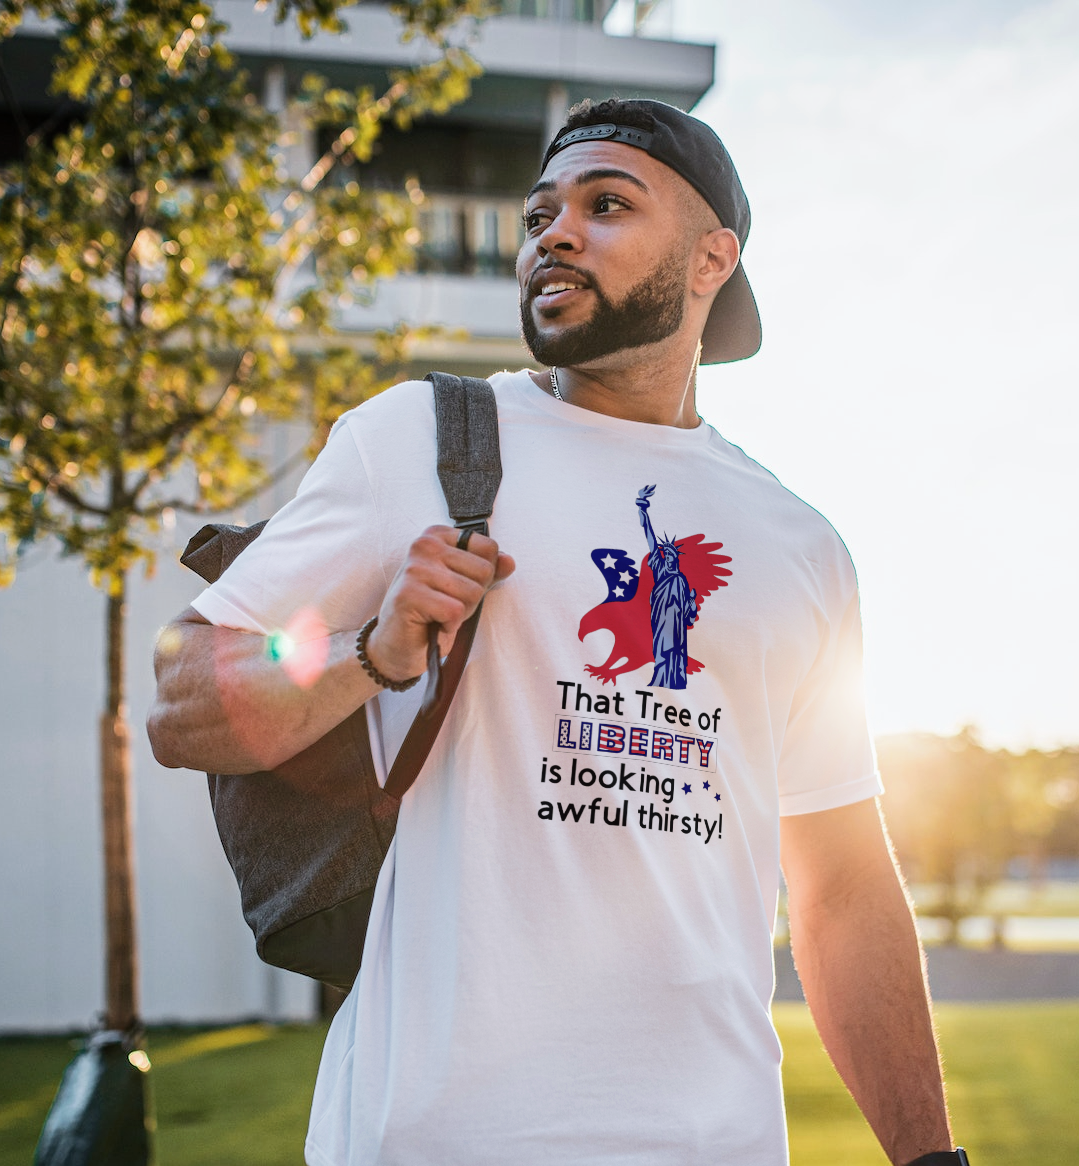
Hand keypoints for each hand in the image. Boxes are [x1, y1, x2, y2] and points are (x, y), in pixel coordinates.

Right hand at [365, 526, 514, 681]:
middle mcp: (424, 545)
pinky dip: (450, 625)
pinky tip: (433, 624)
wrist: (399, 644)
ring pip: (472, 592)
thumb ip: (488, 570)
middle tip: (447, 604)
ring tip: (439, 614)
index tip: (459, 586)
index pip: (489, 548)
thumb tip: (509, 561)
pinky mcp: (408, 595)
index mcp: (438, 536)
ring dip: (461, 613)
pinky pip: (455, 611)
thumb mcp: (464, 585)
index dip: (483, 576)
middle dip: (473, 597)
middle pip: (484, 571)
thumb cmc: (432, 611)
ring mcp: (414, 568)